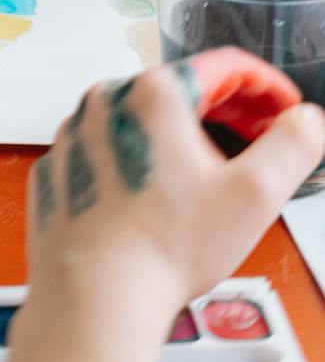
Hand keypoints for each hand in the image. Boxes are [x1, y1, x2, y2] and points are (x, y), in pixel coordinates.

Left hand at [26, 49, 323, 320]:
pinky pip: (110, 149)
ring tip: (211, 180)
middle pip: (183, 91)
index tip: (286, 110)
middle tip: (260, 145)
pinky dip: (141, 162)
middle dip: (230, 115)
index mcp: (155, 92)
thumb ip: (292, 147)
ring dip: (183, 140)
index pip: (225, 66)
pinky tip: (159, 200)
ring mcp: (78, 131)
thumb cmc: (168, 246)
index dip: (267, 86)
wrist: (94, 295)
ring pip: (144, 120)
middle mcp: (107, 99)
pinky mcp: (61, 165)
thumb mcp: (254, 194)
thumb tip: (308, 121)